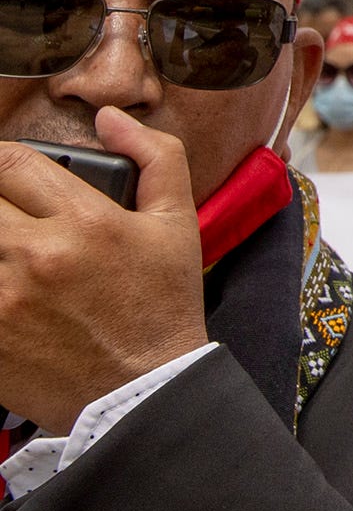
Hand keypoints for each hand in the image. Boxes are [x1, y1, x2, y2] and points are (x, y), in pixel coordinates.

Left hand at [0, 110, 213, 433]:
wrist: (142, 392)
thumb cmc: (161, 306)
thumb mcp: (178, 223)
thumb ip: (155, 156)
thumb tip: (111, 118)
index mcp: (85, 221)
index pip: (12, 162)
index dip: (2, 158)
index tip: (7, 170)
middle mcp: (35, 254)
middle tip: (11, 215)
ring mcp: (3, 298)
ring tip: (12, 252)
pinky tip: (8, 286)